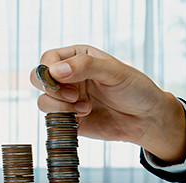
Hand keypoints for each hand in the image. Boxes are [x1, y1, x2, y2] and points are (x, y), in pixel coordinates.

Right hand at [31, 44, 185, 163]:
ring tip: (86, 108)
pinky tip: (84, 118)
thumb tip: (55, 70)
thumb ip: (86, 67)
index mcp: (78, 58)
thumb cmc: (136, 89)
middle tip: (72, 96)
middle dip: (51, 90)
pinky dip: (64, 120)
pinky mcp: (69, 119)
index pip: (49, 59)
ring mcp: (68, 99)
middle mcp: (69, 77)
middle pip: (39, 79)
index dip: (49, 70)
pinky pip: (53, 120)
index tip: (64, 81)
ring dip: (61, 107)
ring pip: (43, 102)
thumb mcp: (115, 72)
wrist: (147, 119)